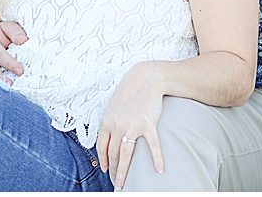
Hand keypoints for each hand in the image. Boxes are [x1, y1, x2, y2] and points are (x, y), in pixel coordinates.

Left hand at [95, 62, 165, 188]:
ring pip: (126, 155)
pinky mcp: (148, 124)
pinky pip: (152, 146)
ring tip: (124, 183)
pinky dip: (156, 158)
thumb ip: (110, 120)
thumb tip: (109, 136)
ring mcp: (132, 125)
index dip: (103, 161)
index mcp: (107, 121)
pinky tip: (159, 169)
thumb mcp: (114, 105)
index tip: (106, 170)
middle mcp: (117, 125)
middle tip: (117, 181)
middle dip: (113, 170)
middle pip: (113, 154)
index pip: (102, 147)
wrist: (146, 78)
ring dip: (124, 171)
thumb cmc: (130, 91)